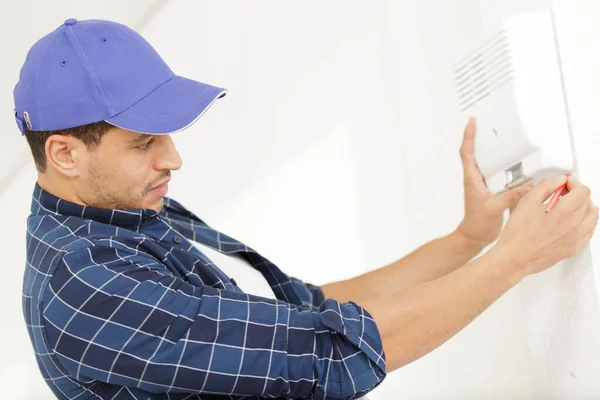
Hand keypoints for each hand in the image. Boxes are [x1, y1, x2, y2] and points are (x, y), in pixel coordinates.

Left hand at [456, 117, 532, 247]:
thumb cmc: (477, 224)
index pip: (467, 153)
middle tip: (486, 122)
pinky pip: (495, 172)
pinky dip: (502, 164)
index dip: (468, 136)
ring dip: (490, 149)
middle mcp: (475, 178)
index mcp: (472, 179)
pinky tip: (513, 163)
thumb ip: (511, 197)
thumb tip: (527, 186)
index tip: (472, 122)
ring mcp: (482, 183)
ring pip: (484, 161)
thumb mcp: (494, 208)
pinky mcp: (490, 189)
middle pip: (474, 152)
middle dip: (478, 136)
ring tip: (499, 137)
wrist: (474, 236)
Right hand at [497, 175, 597, 274]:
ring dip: (585, 207)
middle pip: (587, 203)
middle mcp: (573, 226)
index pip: (582, 191)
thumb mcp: (527, 202)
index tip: (566, 183)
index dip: (574, 183)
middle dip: (577, 194)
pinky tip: (576, 221)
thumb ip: (546, 187)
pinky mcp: (573, 249)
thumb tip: (558, 181)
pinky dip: (586, 223)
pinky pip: (589, 233)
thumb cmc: (517, 234)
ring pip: (592, 218)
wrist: (515, 256)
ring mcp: (575, 239)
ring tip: (573, 205)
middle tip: (565, 192)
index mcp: (563, 212)